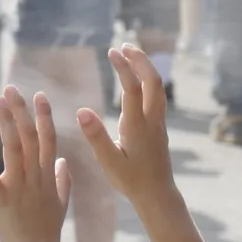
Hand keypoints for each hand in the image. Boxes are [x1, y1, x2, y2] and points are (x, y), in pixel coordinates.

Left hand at [0, 87, 71, 241]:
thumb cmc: (47, 232)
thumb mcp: (60, 204)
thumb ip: (62, 181)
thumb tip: (63, 162)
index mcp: (47, 175)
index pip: (48, 138)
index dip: (44, 116)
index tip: (39, 95)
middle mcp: (34, 176)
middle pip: (29, 136)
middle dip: (21, 110)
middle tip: (12, 88)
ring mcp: (17, 185)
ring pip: (12, 147)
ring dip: (6, 121)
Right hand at [76, 46, 175, 210]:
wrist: (157, 194)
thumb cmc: (131, 181)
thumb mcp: (109, 162)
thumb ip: (96, 136)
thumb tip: (82, 111)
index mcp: (137, 126)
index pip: (133, 89)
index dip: (124, 68)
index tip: (112, 52)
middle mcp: (151, 120)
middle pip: (153, 81)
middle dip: (140, 60)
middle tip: (123, 46)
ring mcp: (158, 122)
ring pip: (158, 87)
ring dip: (147, 68)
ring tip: (132, 55)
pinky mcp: (159, 127)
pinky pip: (158, 95)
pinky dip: (149, 80)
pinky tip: (140, 79)